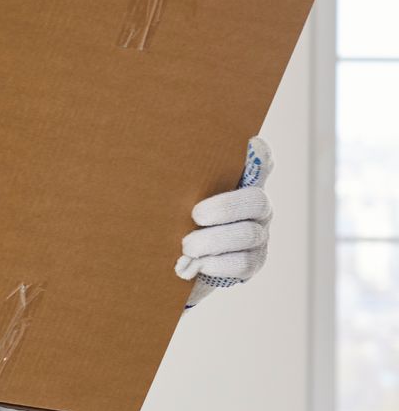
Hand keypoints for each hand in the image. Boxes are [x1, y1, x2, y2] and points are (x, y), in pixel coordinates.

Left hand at [176, 136, 271, 306]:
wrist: (168, 267)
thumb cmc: (170, 224)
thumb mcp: (172, 202)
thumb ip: (176, 184)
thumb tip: (150, 152)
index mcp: (239, 186)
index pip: (260, 163)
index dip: (261, 155)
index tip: (252, 143)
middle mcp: (255, 208)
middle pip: (256, 201)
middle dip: (225, 208)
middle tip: (195, 215)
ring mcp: (258, 235)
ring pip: (248, 234)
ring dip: (214, 240)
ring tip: (187, 246)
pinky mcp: (252, 263)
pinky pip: (243, 263)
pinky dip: (218, 264)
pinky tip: (199, 264)